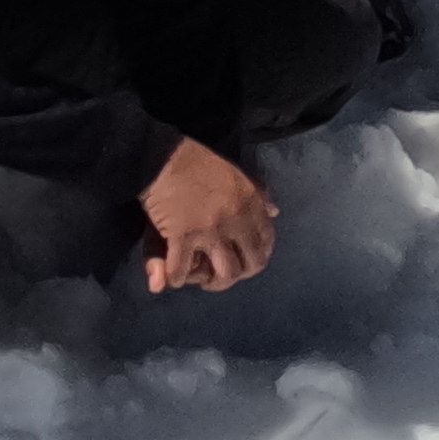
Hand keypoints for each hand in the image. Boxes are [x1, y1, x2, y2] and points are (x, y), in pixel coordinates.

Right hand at [138, 136, 275, 292]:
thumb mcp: (235, 174)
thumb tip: (275, 212)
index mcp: (250, 202)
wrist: (163, 157)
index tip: (242, 259)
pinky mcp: (184, 236)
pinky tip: (172, 276)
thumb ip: (257, 194)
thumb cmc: (197, 164)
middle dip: (239, 274)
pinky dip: (175, 278)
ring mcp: (211, 229)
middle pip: (252, 263)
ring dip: (213, 282)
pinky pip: (182, 271)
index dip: (257, 256)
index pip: (267, 241)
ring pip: (227, 273)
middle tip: (222, 272)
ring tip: (201, 278)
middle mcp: (237, 218)